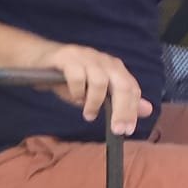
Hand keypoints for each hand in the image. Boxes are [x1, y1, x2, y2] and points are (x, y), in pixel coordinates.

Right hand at [38, 42, 152, 136]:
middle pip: (121, 84)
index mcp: (115, 68)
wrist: (40, 59)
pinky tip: (74, 97)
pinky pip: (77, 76)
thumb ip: (122, 101)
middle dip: (122, 109)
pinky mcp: (68, 58)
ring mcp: (86, 57)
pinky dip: (77, 91)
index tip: (127, 130)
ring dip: (94, 102)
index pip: (132, 88)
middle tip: (116, 130)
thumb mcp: (98, 93)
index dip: (132, 110)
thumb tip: (147, 110)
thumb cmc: (71, 78)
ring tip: (88, 114)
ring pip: (100, 81)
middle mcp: (104, 61)